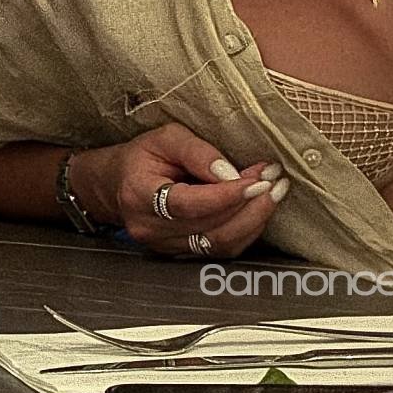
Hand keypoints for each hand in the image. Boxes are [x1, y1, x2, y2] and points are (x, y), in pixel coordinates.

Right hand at [69, 123, 288, 257]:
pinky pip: (219, 249)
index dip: (226, 196)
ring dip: (253, 220)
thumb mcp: (165, 137)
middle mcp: (150, 229)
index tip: (258, 180)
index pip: (187, 204)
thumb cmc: (142, 157)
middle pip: (208, 228)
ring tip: (274, 193)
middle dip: (249, 205)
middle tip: (275, 182)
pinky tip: (258, 209)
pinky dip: (244, 231)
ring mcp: (164, 247)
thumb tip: (231, 174)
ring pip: (218, 244)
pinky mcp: (179, 254)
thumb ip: (197, 152)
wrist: (117, 184)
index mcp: (140, 195)